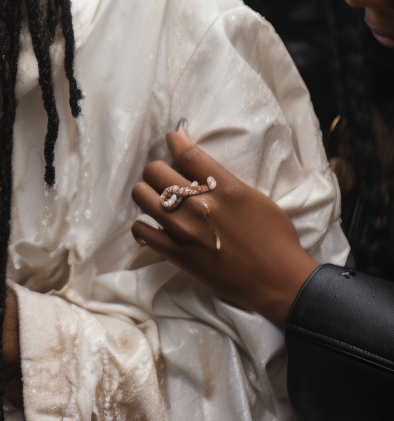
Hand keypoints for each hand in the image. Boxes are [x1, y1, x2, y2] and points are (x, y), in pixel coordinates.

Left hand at [131, 126, 318, 326]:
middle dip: (159, 169)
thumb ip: (225, 181)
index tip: (173, 137)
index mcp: (224, 189)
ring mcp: (184, 229)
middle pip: (155, 170)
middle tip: (166, 178)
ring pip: (141, 195)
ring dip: (147, 193)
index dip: (175, 139)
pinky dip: (143, 226)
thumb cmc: (274, 239)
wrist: (278, 283)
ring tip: (156, 200)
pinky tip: (153, 226)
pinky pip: (141, 230)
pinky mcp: (176, 253)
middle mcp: (200, 205)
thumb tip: (201, 168)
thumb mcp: (254, 198)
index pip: (187, 153)